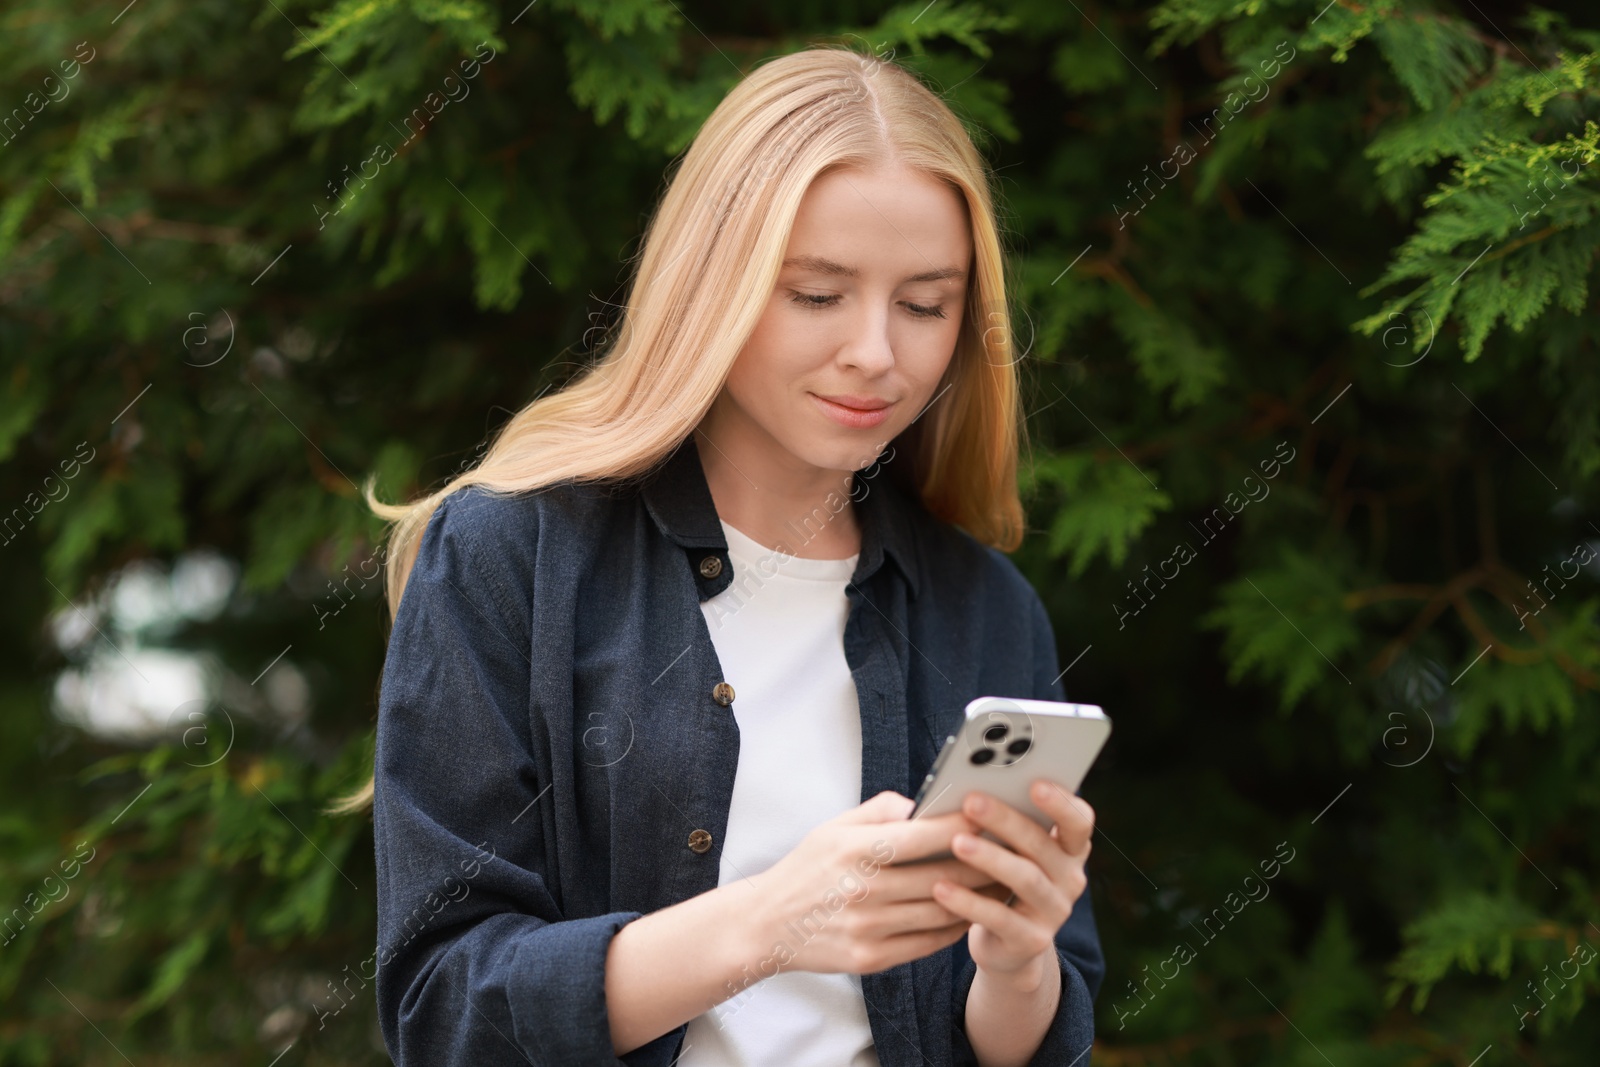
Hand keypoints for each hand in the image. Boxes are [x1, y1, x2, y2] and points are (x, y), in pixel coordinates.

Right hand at [744, 790, 1011, 977]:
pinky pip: (928, 942)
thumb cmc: (806, 869)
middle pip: (943, 875)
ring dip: (979, 897)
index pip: (924, 834)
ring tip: (1004, 882)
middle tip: (1014, 849)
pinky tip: (972, 913)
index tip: (992, 815)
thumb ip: (880, 810)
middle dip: (985, 862)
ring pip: (943, 911)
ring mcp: (870, 928)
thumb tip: (922, 803)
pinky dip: (955, 927)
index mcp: (857, 850)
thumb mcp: (834, 827)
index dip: (964, 824)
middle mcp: (865, 890)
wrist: (766, 925)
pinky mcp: (872, 958)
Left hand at [930, 781, 1094, 986]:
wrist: (1008, 948)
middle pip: (1042, 845)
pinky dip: (969, 902)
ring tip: (956, 842)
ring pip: (1025, 879)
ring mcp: (1054, 912)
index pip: (1079, 822)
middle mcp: (1070, 879)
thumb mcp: (1012, 853)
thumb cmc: (1001, 881)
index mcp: (1069, 850)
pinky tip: (941, 888)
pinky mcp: (1031, 941)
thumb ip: (1004, 825)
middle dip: (1006, 820)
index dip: (1062, 803)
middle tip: (972, 801)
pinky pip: (1000, 918)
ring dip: (990, 858)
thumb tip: (967, 790)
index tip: (1035, 783)